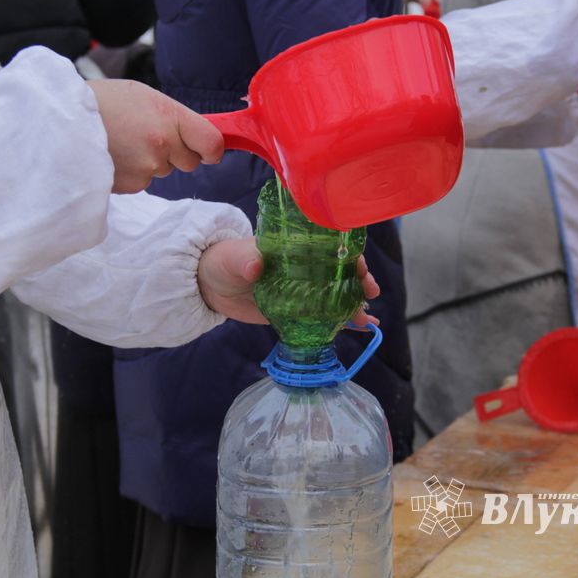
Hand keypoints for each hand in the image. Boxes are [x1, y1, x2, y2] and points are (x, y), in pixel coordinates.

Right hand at [88, 79, 222, 192]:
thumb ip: (173, 117)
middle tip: (146, 137)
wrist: (60, 122)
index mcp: (169, 116)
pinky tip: (114, 156)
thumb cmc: (102, 103)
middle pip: (188, 162)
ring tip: (122, 143)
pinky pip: (142, 181)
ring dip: (149, 162)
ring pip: (162, 171)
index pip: (211, 142)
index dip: (212, 149)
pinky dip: (131, 172)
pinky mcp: (131, 185)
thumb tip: (197, 138)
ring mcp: (146, 168)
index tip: (208, 151)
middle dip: (175, 154)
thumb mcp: (143, 97)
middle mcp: (162, 144)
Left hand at [197, 238, 381, 326]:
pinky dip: (341, 323)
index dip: (349, 257)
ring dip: (354, 306)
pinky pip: (322, 317)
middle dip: (360, 282)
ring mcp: (301, 291)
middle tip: (370, 293)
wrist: (207, 285)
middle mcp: (304, 268)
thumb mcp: (233, 257)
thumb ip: (245, 260)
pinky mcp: (294, 311)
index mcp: (295, 247)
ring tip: (367, 319)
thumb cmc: (222, 260)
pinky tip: (359, 330)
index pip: (331, 248)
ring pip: (336, 297)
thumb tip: (256, 266)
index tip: (360, 268)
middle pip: (340, 273)